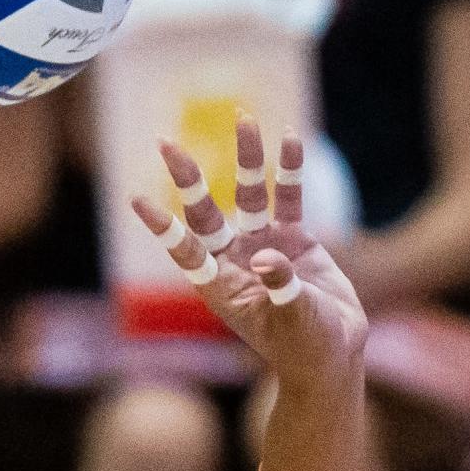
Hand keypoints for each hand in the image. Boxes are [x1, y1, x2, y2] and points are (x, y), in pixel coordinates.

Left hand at [131, 115, 367, 386]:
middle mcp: (234, 259)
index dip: (162, 226)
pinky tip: (288, 139)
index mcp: (220, 286)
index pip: (185, 250)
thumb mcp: (292, 319)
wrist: (333, 351)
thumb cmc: (305, 345)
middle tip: (166, 144)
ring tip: (245, 119)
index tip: (136, 200)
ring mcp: (263, 244)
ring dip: (247, 158)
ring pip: (248, 194)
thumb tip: (264, 257)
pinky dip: (289, 170)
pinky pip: (287, 197)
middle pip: (206, 212)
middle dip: (188, 178)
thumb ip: (279, 288)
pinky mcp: (293, 238)